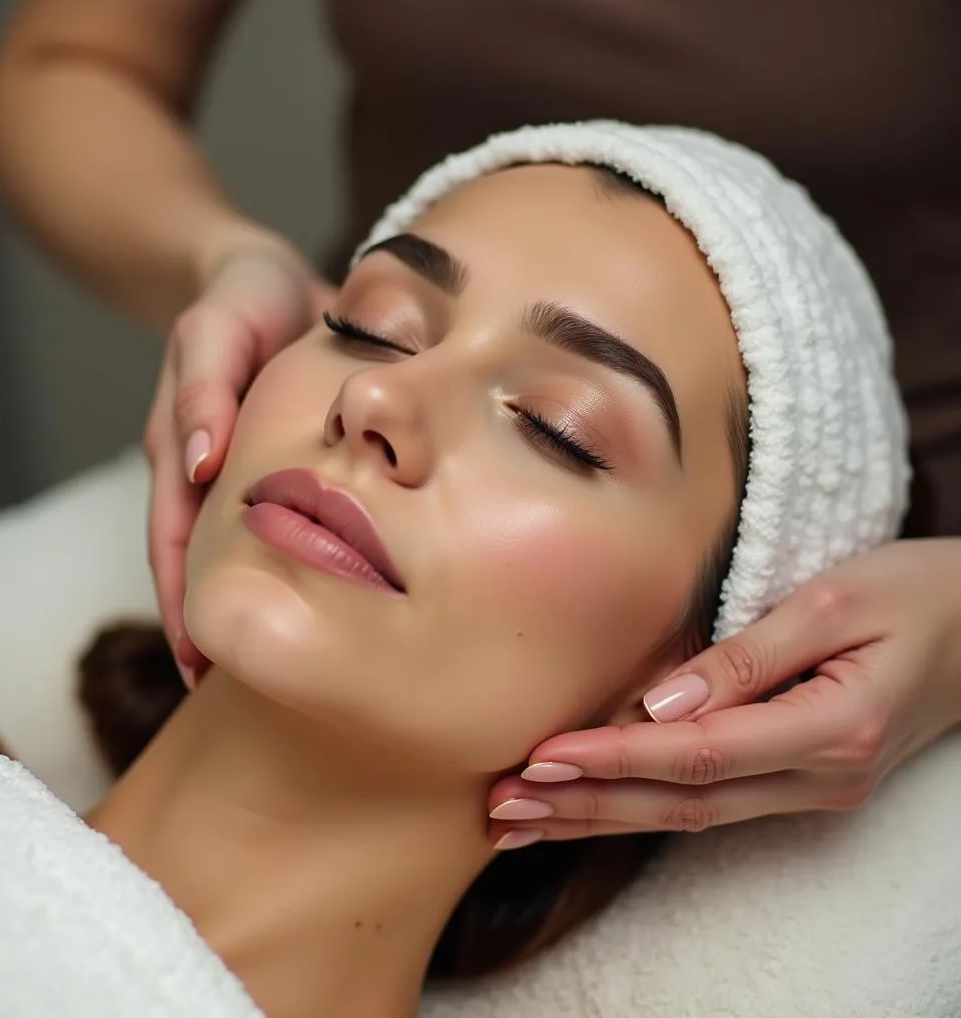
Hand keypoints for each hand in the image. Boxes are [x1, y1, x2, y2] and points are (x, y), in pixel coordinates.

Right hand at [143, 246, 334, 685]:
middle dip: (218, 623)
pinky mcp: (279, 462)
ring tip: (286, 658)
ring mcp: (241, 471)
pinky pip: (281, 523)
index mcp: (185, 451)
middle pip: (203, 563)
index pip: (174, 545)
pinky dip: (296, 561)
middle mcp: (208, 471)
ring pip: (242, 550)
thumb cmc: (241, 299)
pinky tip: (330, 592)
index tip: (201, 665)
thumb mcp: (217, 328)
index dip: (183, 606)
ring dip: (256, 599)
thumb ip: (203, 387)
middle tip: (250, 687)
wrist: (268, 277)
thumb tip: (201, 464)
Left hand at [488, 538, 960, 848]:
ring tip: (522, 824)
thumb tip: (661, 699)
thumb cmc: (916, 595)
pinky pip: (709, 803)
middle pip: (681, 803)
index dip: (615, 756)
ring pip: (688, 815)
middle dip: (587, 807)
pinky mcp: (801, 779)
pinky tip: (592, 808)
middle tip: (503, 809)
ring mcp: (812, 788)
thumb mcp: (835, 602)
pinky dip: (640, 805)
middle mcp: (818, 777)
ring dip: (601, 818)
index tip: (542, 756)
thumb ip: (749, 654)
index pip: (697, 754)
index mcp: (830, 730)